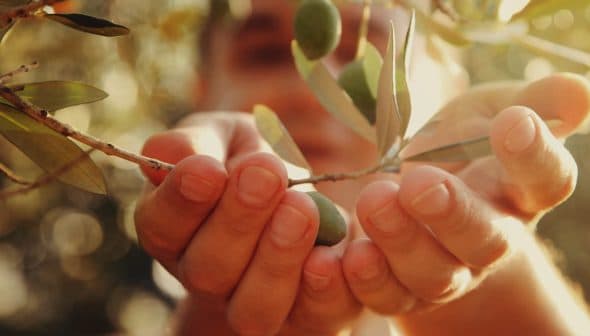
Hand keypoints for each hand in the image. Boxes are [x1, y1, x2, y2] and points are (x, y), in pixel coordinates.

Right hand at [134, 112, 359, 334]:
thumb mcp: (225, 138)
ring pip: (253, 309)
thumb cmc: (252, 162)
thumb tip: (167, 153)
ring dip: (276, 259)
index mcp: (177, 230)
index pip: (160, 227)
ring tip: (300, 208)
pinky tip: (329, 255)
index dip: (181, 201)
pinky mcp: (307, 314)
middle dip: (238, 220)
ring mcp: (254, 302)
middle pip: (207, 271)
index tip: (208, 169)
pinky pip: (313, 316)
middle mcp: (208, 276)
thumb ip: (198, 142)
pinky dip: (324, 290)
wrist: (302, 194)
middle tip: (266, 174)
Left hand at [341, 74, 589, 330]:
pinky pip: (386, 296)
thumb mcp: (489, 112)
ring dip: (401, 242)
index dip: (533, 155)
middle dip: (453, 214)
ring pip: (432, 274)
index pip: (544, 180)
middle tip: (421, 184)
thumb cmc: (461, 146)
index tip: (514, 121)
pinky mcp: (401, 289)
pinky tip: (346, 254)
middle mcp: (488, 239)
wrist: (421, 194)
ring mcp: (445, 271)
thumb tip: (577, 90)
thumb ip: (530, 103)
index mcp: (519, 192)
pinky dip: (365, 280)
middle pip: (483, 240)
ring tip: (375, 200)